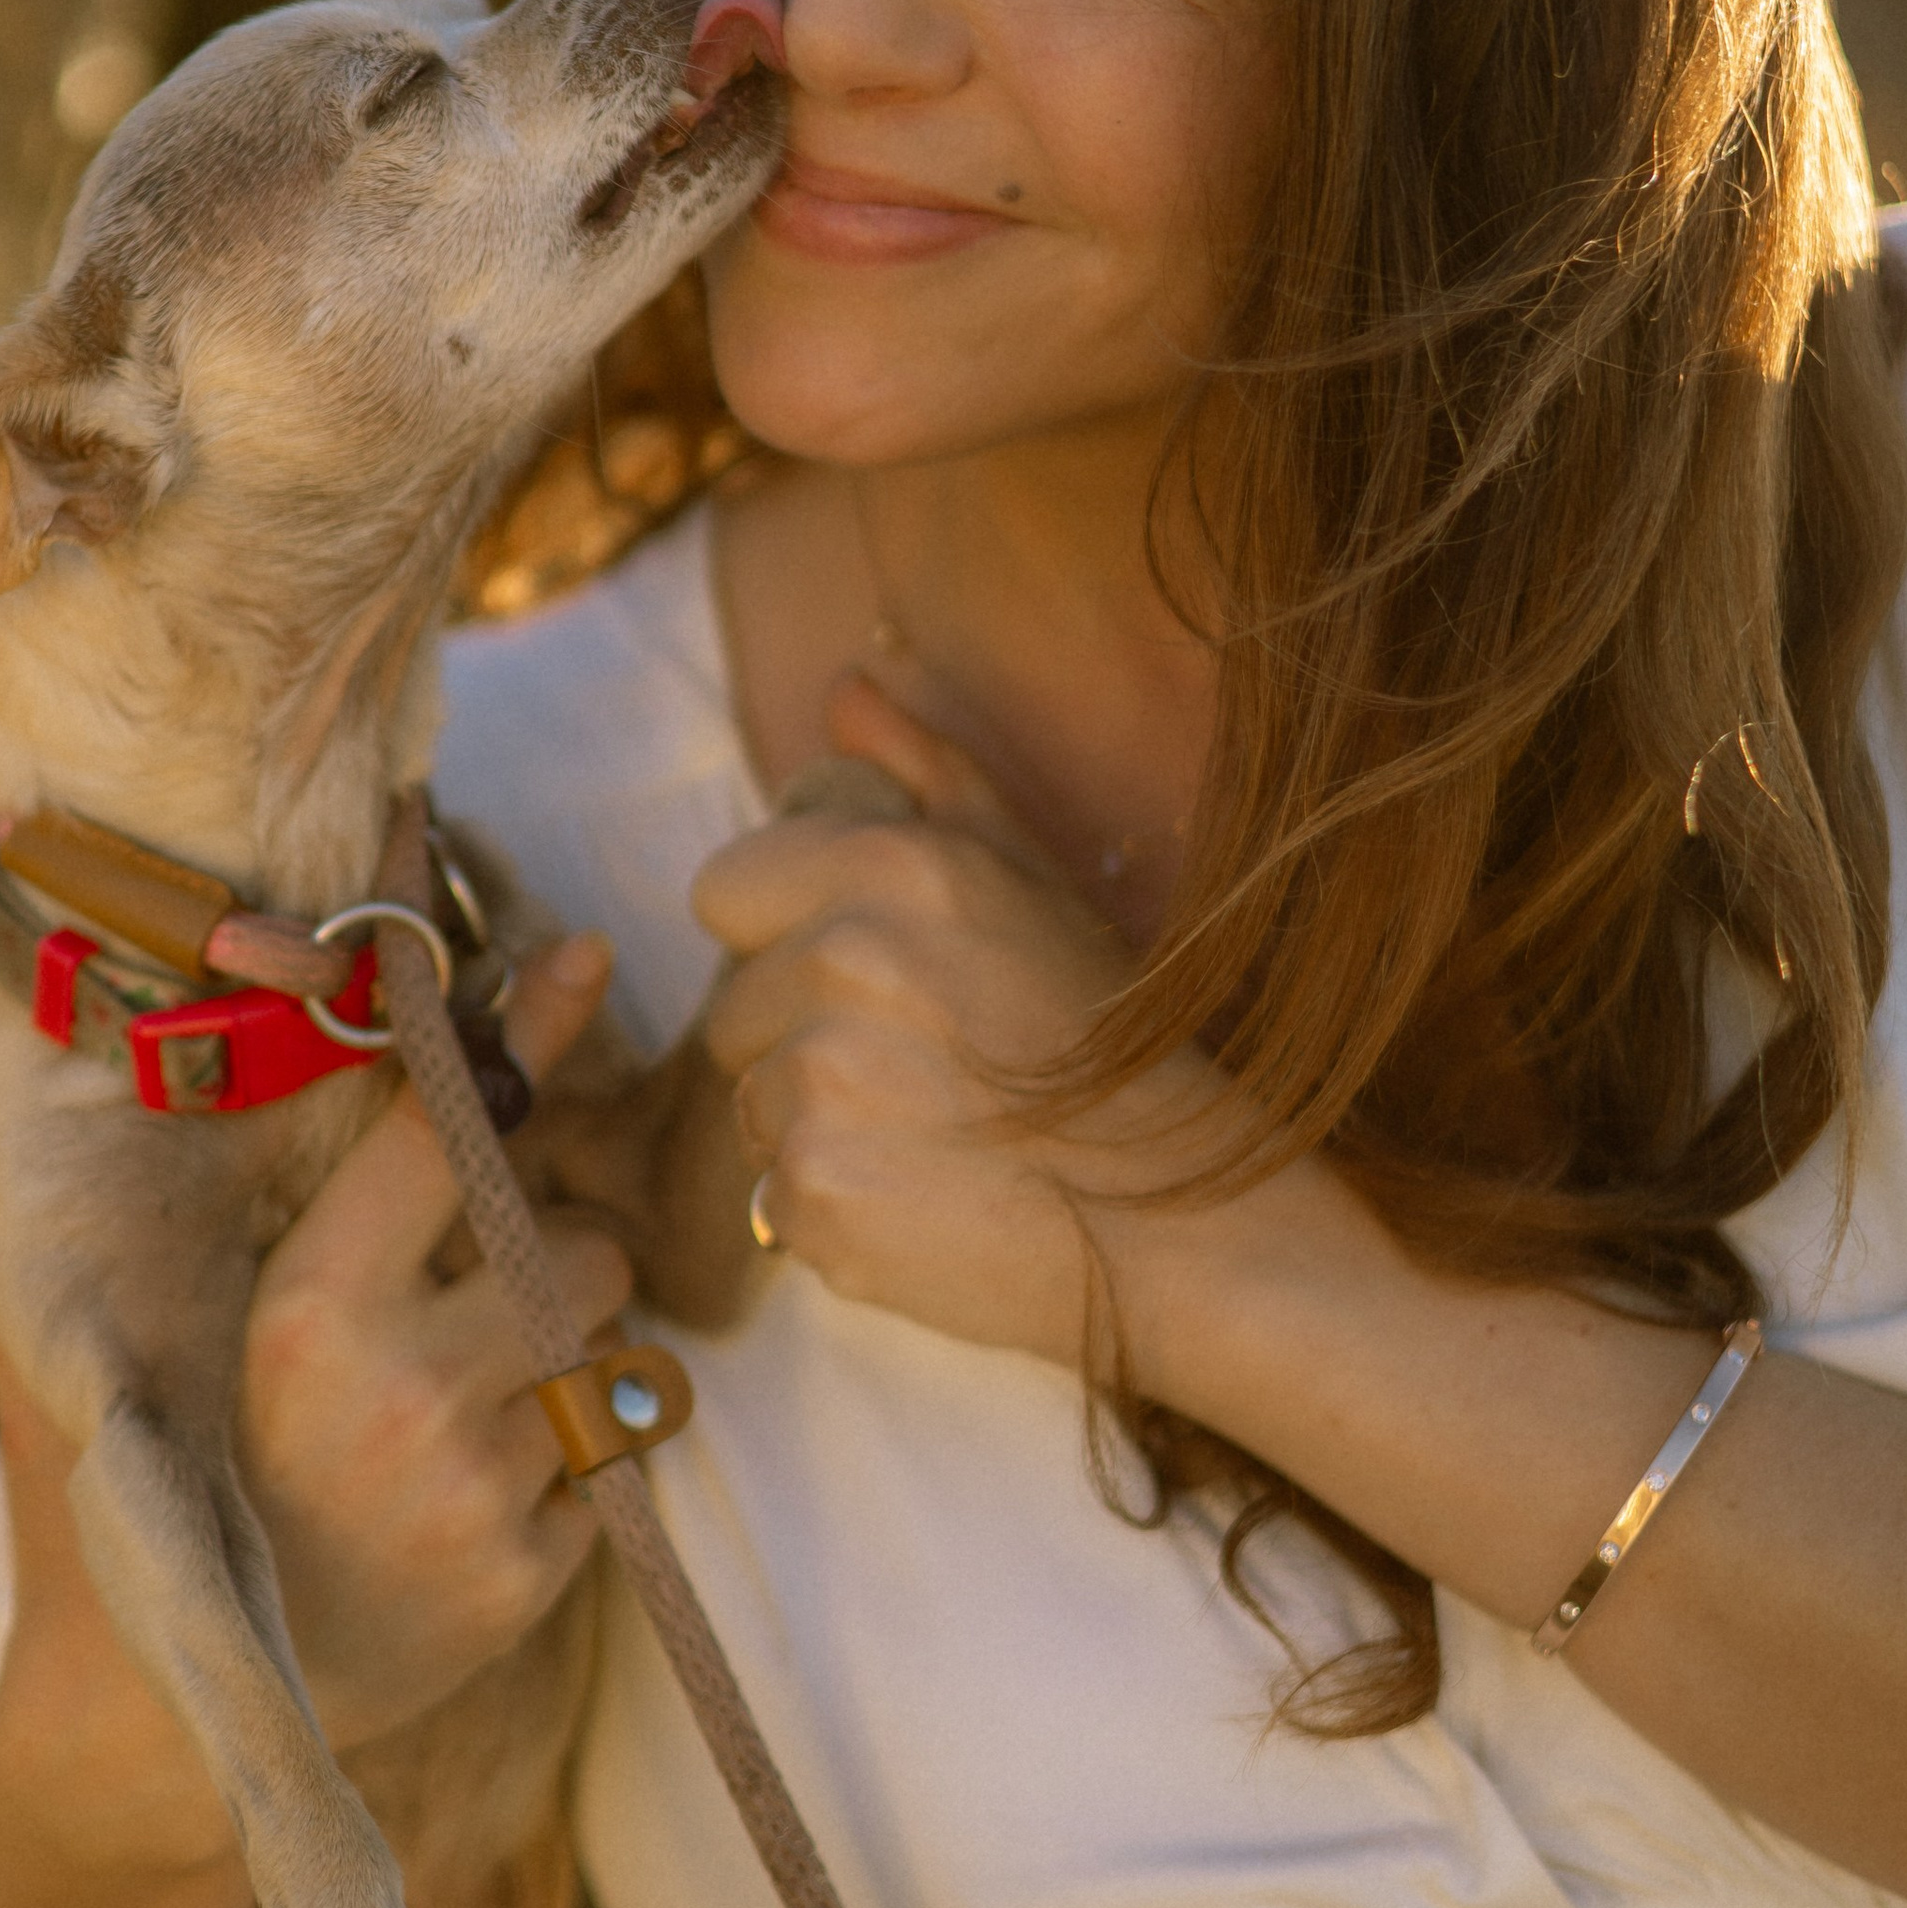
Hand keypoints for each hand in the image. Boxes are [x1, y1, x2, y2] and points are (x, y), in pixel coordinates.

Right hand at [0, 933, 624, 1818]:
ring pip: (608, 1350)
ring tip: (486, 1384)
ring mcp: (473, 1494)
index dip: (523, 1039)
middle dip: (551, 1249)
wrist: (152, 1738)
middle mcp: (399, 1395)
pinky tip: (486, 1483)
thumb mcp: (55, 1361)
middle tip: (486, 1281)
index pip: (449, 1135)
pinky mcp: (525, 1582)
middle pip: (569, 1242)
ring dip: (575, 1351)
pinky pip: (616, 1463)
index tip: (582, 960)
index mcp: (300, 1314)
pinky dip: (579, 1460)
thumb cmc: (103, 1518)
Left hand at [696, 671, 1182, 1361]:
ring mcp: (825, 1080)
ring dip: (820, 1132)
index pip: (725, 890)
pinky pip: (771, 1203)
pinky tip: (928, 1206)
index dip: (781, 939)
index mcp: (892, 868)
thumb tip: (844, 686)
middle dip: (803, 1044)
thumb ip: (929, 772)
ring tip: (934, 1143)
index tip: (866, 985)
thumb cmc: (1103, 1043)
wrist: (1181, 1221)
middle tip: (925, 1078)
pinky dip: (835, 1217)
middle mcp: (847, 959)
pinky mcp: (817, 1188)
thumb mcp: (1030, 879)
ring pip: (749, 1108)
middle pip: (733, 1009)